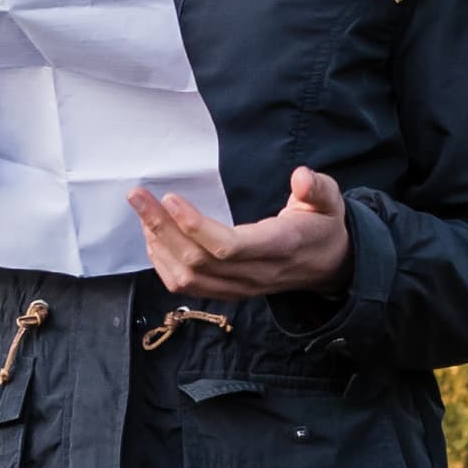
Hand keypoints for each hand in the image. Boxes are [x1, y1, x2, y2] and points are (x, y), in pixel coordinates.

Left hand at [130, 165, 352, 303]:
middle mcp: (255, 273)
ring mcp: (240, 286)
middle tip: (137, 196)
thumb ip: (318, 188)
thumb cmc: (322, 226)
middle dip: (161, 228)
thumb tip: (301, 177)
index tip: (171, 198)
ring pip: (188, 278)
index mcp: (279, 247)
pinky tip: (153, 237)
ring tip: (142, 212)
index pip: (230, 247)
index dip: (196, 226)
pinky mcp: (228, 291)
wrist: (327, 265)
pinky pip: (188, 287)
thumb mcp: (330, 201)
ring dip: (158, 245)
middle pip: (198, 262)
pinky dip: (164, 264)